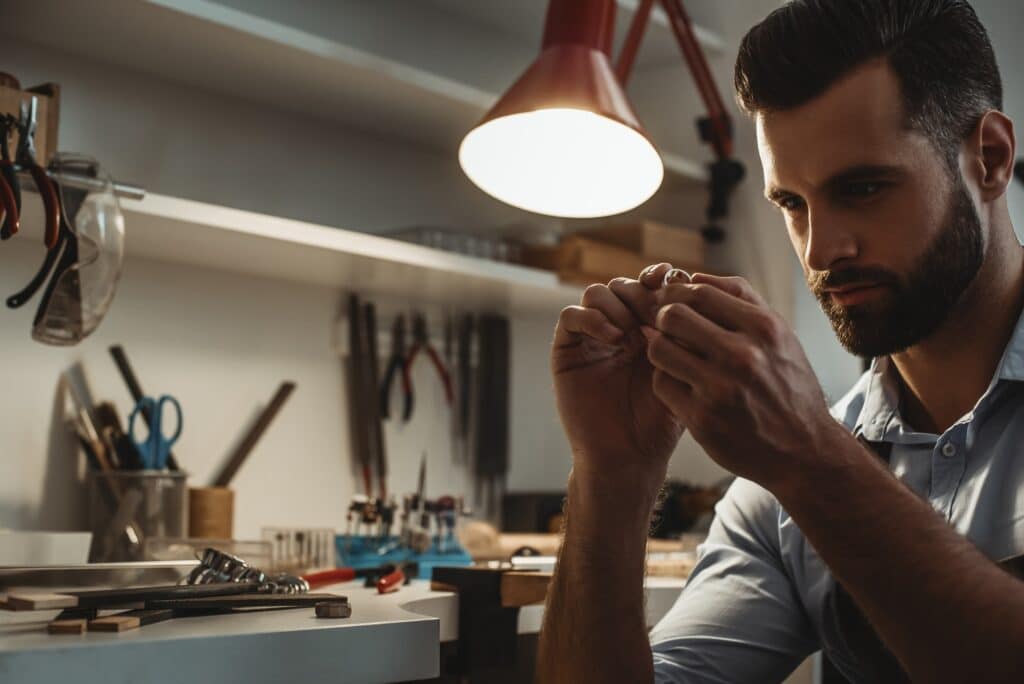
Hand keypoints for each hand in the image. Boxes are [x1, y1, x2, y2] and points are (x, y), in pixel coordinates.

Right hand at [552, 263, 684, 496]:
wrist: (629, 456)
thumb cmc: (660, 421)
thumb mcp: (682, 372)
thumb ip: (685, 335)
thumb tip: (690, 292)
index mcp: (648, 329)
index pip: (651, 286)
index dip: (663, 279)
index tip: (676, 286)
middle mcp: (618, 328)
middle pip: (624, 283)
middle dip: (641, 293)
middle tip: (655, 315)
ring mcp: (591, 338)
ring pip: (597, 293)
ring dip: (618, 304)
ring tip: (633, 333)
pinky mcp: (567, 350)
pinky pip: (570, 316)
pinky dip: (591, 318)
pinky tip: (614, 338)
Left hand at [644, 273, 840, 491]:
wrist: (804, 450)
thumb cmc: (788, 385)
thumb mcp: (779, 334)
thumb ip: (740, 298)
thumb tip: (692, 277)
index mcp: (763, 328)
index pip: (699, 292)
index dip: (677, 294)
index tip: (674, 303)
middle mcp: (742, 355)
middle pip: (672, 315)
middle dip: (664, 319)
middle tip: (669, 330)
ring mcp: (720, 388)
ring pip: (659, 348)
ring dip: (661, 349)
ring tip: (675, 357)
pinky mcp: (702, 418)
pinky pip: (662, 384)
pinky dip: (667, 381)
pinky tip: (683, 385)